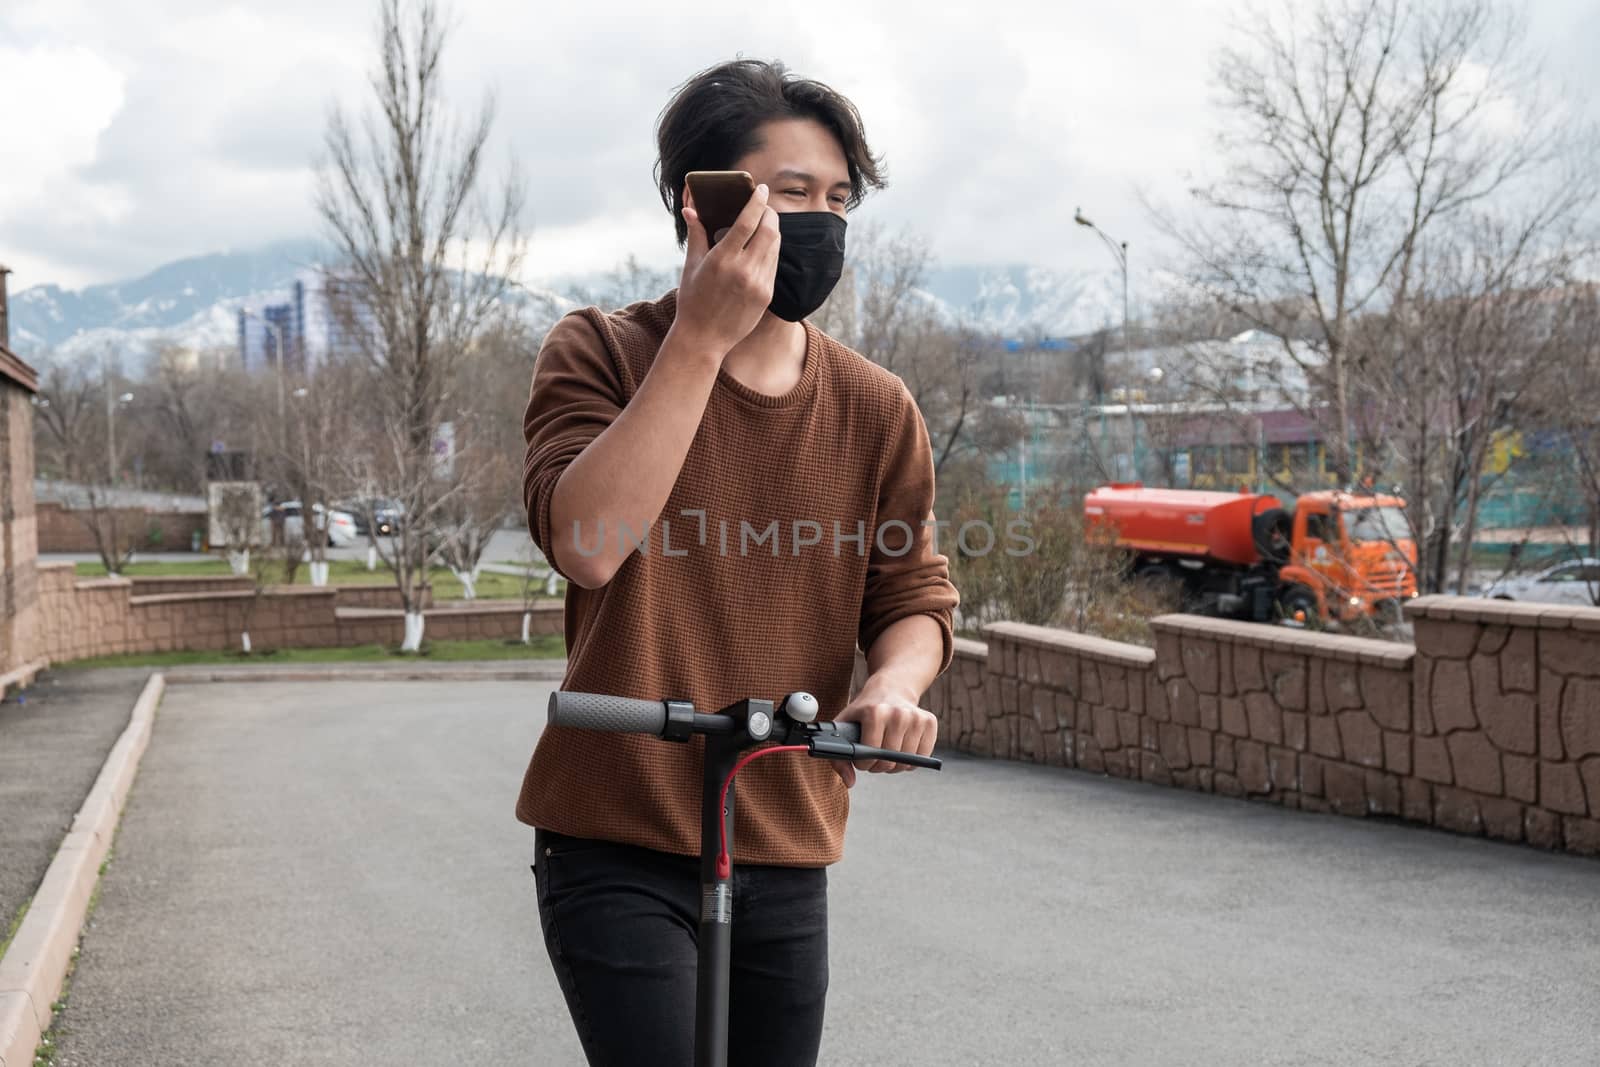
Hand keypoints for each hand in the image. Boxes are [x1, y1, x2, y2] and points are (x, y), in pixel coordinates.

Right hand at [673, 182, 780, 356]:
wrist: (703, 339)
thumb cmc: (692, 301)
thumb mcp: (691, 266)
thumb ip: (696, 235)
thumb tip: (691, 209)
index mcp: (722, 259)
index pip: (747, 221)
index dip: (757, 202)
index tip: (763, 190)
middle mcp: (744, 270)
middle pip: (769, 231)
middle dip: (770, 214)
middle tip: (765, 207)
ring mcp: (759, 284)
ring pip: (775, 247)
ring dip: (772, 232)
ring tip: (764, 225)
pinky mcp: (766, 295)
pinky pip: (773, 265)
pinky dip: (770, 252)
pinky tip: (762, 249)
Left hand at [831, 676, 937, 787]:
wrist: (891, 688)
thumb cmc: (865, 710)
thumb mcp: (845, 726)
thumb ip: (839, 757)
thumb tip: (850, 782)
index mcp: (875, 712)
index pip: (871, 753)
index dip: (863, 763)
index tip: (861, 758)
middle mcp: (898, 714)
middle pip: (889, 761)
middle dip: (878, 765)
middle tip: (874, 756)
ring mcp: (916, 718)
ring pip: (906, 762)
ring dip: (895, 765)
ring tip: (886, 753)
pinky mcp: (930, 722)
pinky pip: (922, 757)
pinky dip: (911, 760)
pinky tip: (902, 749)